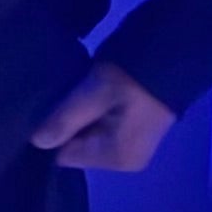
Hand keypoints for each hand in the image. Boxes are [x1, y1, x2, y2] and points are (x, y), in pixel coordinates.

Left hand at [31, 61, 176, 173]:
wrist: (175, 51)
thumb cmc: (135, 76)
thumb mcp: (95, 93)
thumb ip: (65, 119)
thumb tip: (36, 142)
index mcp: (117, 158)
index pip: (66, 155)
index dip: (52, 133)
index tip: (40, 110)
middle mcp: (124, 159)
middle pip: (76, 146)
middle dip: (65, 123)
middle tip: (54, 96)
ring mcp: (130, 144)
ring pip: (86, 133)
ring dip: (77, 114)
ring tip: (68, 92)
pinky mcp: (132, 127)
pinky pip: (99, 124)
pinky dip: (90, 110)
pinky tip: (83, 92)